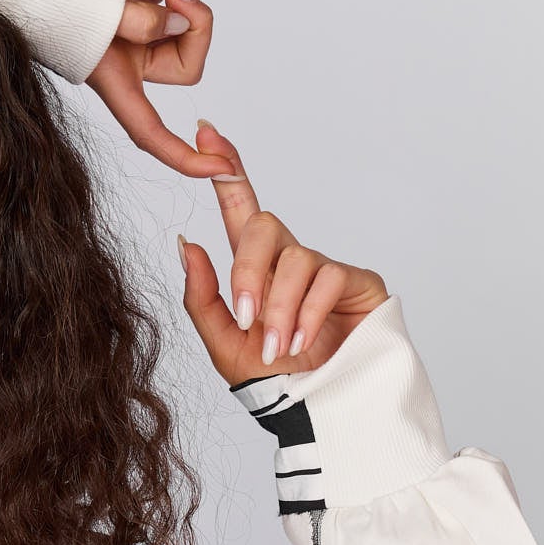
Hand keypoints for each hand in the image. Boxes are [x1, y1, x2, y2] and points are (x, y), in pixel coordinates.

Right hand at [84, 0, 233, 178]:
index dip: (188, 158)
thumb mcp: (100, 14)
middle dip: (194, 16)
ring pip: (188, 17)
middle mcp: (133, 64)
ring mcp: (138, 34)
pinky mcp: (139, 5)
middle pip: (190, 56)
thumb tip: (181, 20)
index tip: (223, 169)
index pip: (155, 135)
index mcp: (118, 85)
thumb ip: (143, 21)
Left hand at [179, 119, 389, 383]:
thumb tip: (186, 242)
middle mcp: (290, 261)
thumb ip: (201, 297)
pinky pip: (327, 278)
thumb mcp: (222, 344)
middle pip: (263, 227)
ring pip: (295, 259)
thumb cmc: (272, 382)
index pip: (240, 210)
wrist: (316, 412)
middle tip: (244, 317)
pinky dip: (307, 312)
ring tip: (276, 346)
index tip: (205, 132)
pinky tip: (302, 340)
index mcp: (255, 271)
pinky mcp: (357, 282)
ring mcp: (325, 269)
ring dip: (279, 307)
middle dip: (248, 272)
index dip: (226, 170)